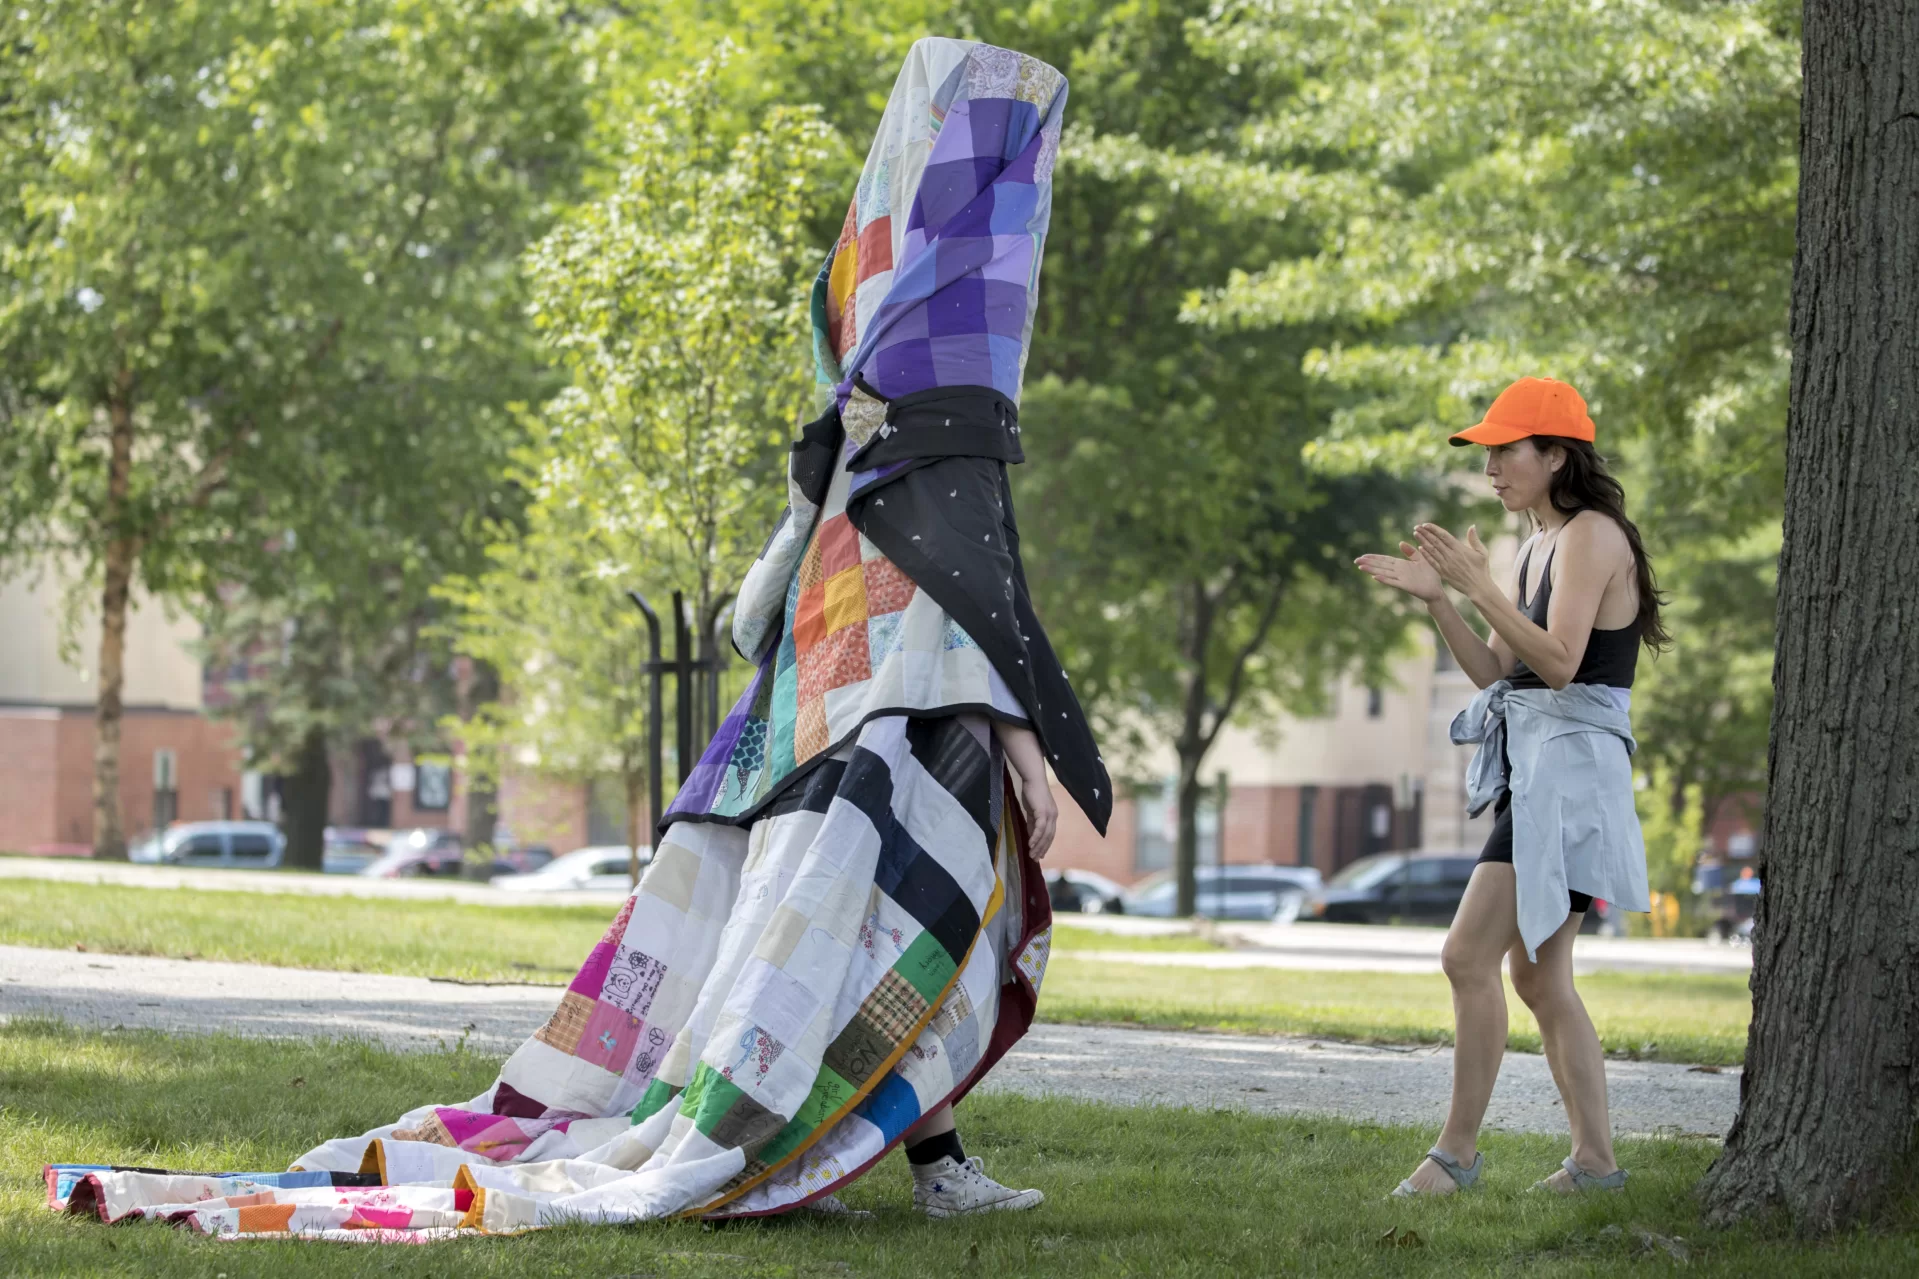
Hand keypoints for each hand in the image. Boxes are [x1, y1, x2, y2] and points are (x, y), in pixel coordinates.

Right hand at [993, 720, 1057, 858]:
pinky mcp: (1043, 811)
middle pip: (1049, 837)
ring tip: (1031, 854)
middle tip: (1035, 859)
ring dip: (1038, 846)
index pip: (1050, 835)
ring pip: (1045, 835)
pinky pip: (1040, 828)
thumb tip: (1030, 835)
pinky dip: (1035, 837)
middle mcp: (1053, 816)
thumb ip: (1032, 822)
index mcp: (1052, 816)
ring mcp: (1049, 814)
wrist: (1033, 779)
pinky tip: (1030, 844)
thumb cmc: (1031, 792)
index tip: (1039, 855)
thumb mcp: (1032, 810)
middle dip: (1042, 849)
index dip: (1045, 846)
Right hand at [1355, 542, 1444, 602]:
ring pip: (1384, 573)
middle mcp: (1398, 572)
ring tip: (1361, 568)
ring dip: (1372, 570)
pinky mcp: (1406, 585)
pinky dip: (1384, 579)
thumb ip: (1410, 552)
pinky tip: (1375, 577)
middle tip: (1356, 561)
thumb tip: (1400, 543)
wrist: (1436, 589)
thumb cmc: (1430, 575)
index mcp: (1401, 565)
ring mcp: (1401, 579)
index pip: (1385, 560)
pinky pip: (1393, 582)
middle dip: (1368, 563)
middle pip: (1381, 566)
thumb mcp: (1421, 558)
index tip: (1363, 556)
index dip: (1374, 558)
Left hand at [1412, 524, 1494, 599]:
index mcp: (1460, 549)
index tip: (1425, 524)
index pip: (1444, 535)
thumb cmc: (1482, 569)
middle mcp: (1451, 556)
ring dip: (1423, 541)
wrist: (1478, 588)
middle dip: (1425, 533)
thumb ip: (1474, 539)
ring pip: (1432, 550)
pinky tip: (1420, 548)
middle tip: (1416, 526)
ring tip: (1416, 534)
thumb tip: (1472, 526)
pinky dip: (1426, 555)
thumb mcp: (1482, 552)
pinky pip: (1432, 562)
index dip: (1434, 529)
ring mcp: (1446, 564)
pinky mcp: (1443, 573)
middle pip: (1435, 541)